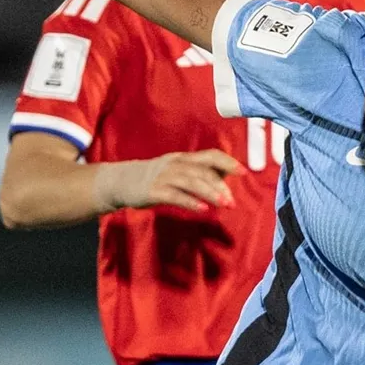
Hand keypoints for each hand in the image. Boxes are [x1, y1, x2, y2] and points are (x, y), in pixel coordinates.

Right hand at [95, 150, 242, 212]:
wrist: (120, 181)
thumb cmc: (156, 178)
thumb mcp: (178, 171)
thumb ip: (200, 173)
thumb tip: (227, 176)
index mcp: (184, 158)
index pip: (210, 155)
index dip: (228, 162)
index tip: (244, 172)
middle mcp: (175, 163)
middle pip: (202, 170)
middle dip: (220, 185)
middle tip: (232, 201)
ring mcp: (163, 176)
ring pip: (191, 181)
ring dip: (209, 192)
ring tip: (224, 204)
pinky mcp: (153, 190)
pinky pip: (174, 195)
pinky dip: (190, 201)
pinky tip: (202, 209)